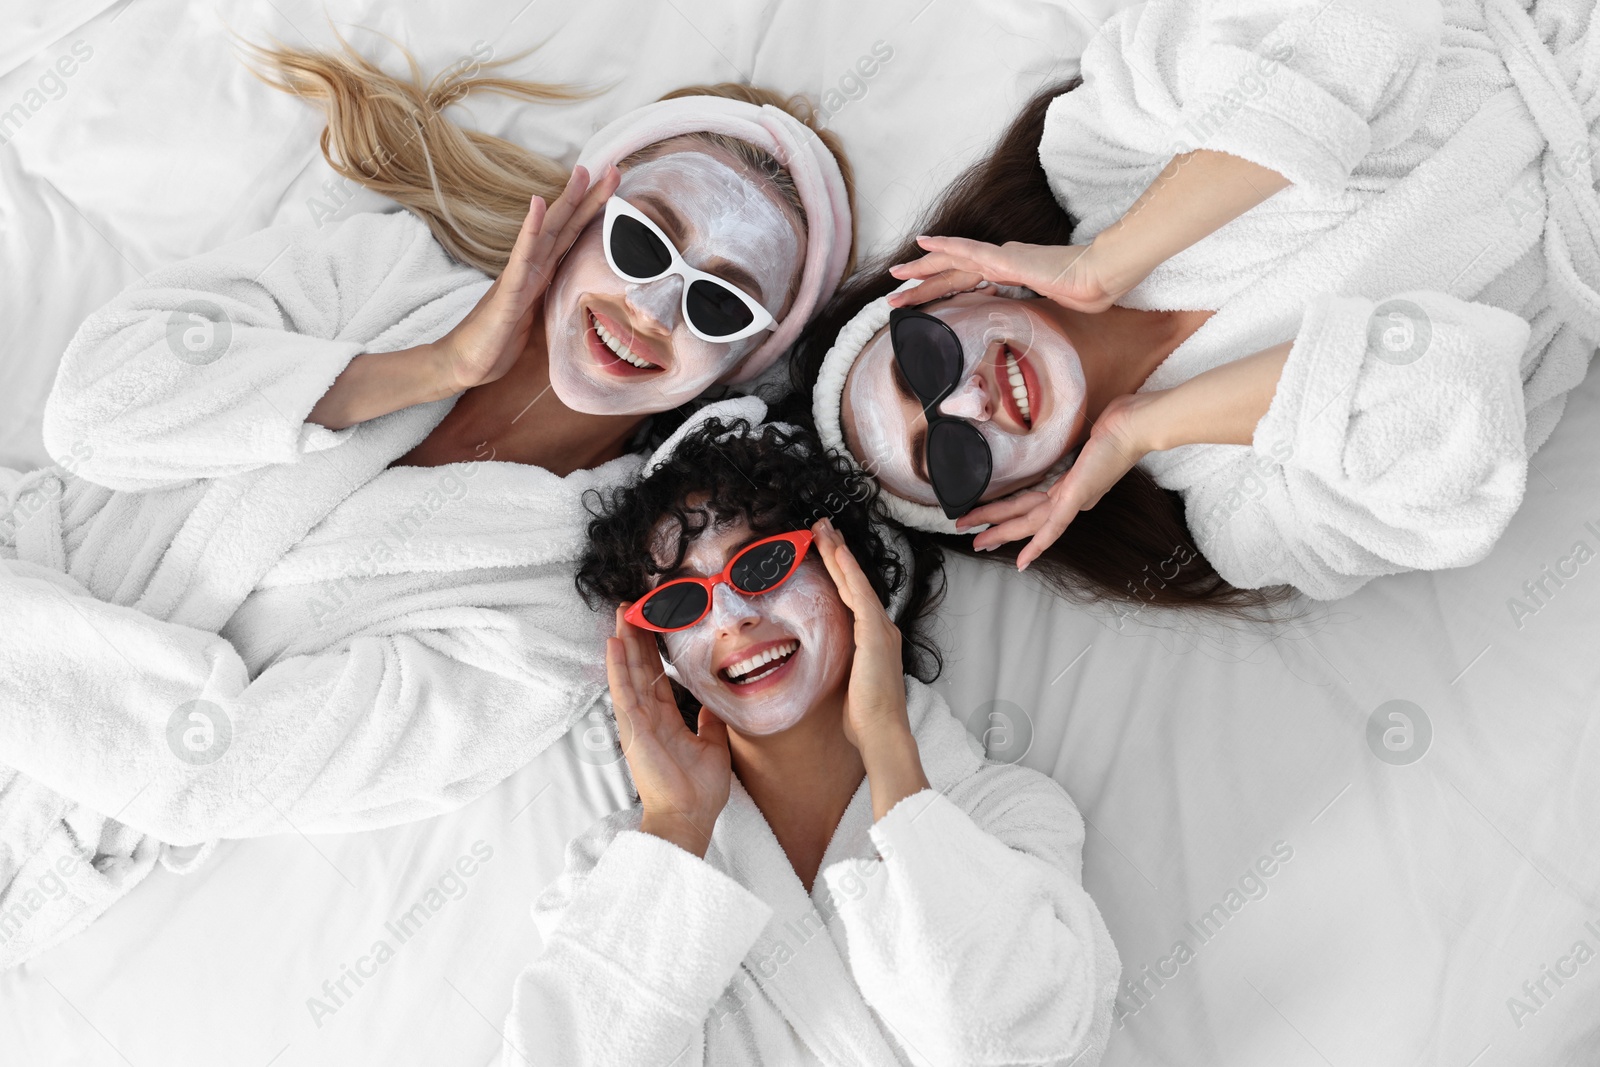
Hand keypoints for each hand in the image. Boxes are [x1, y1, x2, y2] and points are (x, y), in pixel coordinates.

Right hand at [435, 164, 620, 392]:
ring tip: (582, 173)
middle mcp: (531, 268)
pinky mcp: (508, 292)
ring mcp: (519, 276)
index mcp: (541, 274)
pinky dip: (531, 229)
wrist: (464, 363)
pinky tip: (538, 205)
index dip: (593, 213)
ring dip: (565, 201)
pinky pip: (522, 257)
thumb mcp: (536, 321)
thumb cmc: (497, 342)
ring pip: (546, 232)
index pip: (571, 237)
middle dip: (590, 197)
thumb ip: (552, 301)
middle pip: (564, 226)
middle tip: (613, 167)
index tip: (614, 188)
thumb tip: (578, 297)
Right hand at [607, 606, 730, 856]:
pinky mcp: (633, 730)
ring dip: (624, 643)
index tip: (651, 625)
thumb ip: (709, 722)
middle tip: (631, 607)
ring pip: (629, 674)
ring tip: (620, 614)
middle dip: (635, 637)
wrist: (691, 817)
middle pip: (639, 669)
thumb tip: (715, 704)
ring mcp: (638, 722)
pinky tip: (614, 644)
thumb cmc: (700, 790)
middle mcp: (648, 717)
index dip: (653, 650)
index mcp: (665, 720)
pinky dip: (617, 668)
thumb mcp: (713, 746)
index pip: (656, 676)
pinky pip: (623, 692)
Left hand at [810, 518, 909, 747]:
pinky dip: (849, 572)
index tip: (826, 549)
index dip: (840, 569)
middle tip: (823, 526)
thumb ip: (841, 660)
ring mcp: (880, 629)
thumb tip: (825, 656)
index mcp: (874, 638)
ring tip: (824, 529)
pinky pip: (859, 595)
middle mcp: (881, 628)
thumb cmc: (863, 715)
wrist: (882, 731)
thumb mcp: (847, 679)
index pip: (854, 594)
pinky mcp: (875, 634)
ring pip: (856, 581)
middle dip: (838, 552)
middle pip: (856, 581)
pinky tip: (837, 553)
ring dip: (839, 553)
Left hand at [887, 236, 1130, 313]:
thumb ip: (1036, 305)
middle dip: (919, 283)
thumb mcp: (1051, 305)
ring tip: (895, 274)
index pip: (964, 280)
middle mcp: (998, 261)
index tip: (916, 296)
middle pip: (950, 272)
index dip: (938, 287)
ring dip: (921, 268)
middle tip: (892, 297)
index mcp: (1007, 272)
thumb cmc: (1083, 291)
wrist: (1098, 278)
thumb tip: (1031, 319)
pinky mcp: (1005, 258)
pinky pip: (969, 250)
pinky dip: (945, 246)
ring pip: (951, 261)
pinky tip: (923, 244)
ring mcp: (1001, 257)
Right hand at [957, 393, 1154, 569]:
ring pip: (1030, 522)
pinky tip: (1022, 560)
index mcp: (1072, 488)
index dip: (1013, 516)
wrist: (1137, 426)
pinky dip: (1037, 545)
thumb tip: (1067, 438)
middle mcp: (1072, 499)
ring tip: (978, 542)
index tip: (996, 525)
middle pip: (1026, 518)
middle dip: (996, 529)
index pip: (1035, 505)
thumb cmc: (1119, 425)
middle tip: (972, 541)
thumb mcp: (1088, 438)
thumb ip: (1074, 444)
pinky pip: (1053, 526)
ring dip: (1001, 533)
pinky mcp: (1077, 497)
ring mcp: (1074, 500)